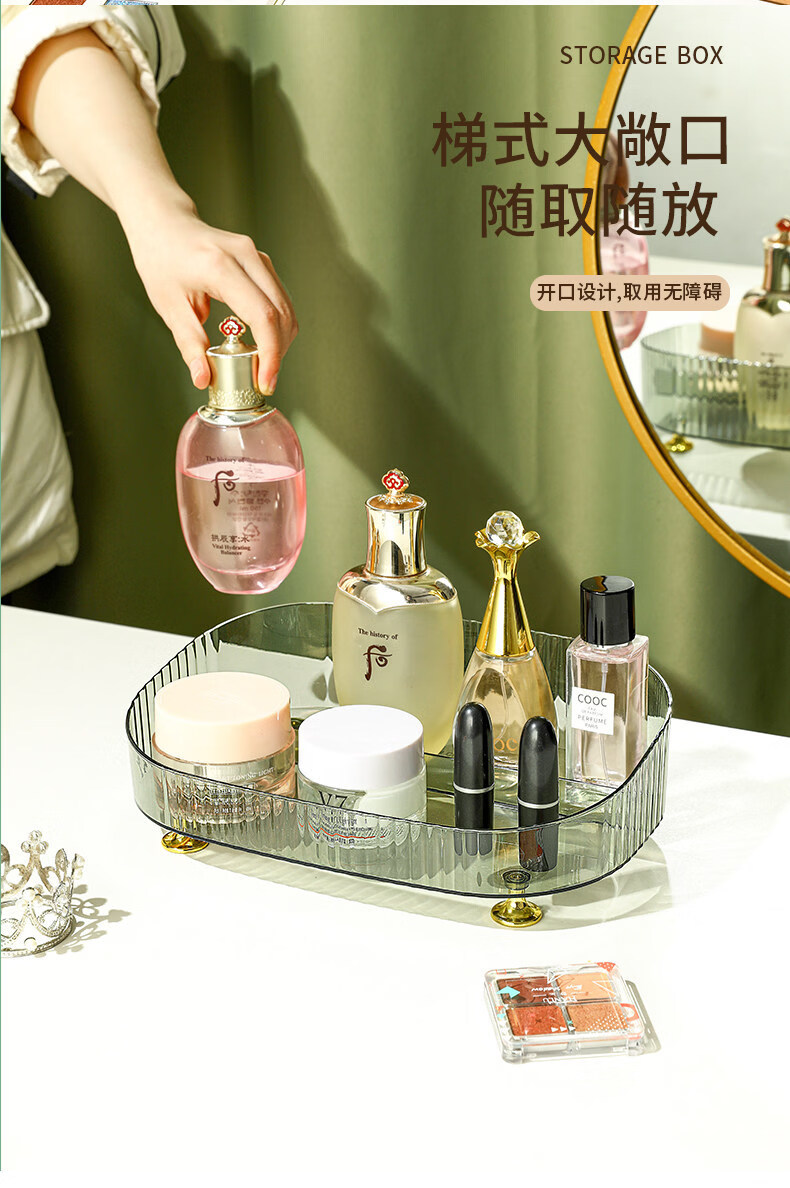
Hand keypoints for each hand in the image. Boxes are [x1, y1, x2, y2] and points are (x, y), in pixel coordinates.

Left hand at [122, 195, 297, 392]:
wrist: (164, 224)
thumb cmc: (161, 259)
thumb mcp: (169, 306)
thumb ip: (190, 344)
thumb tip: (203, 379)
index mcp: (220, 267)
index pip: (262, 315)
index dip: (270, 353)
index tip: (266, 381)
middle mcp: (246, 256)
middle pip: (281, 313)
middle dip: (278, 353)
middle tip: (263, 379)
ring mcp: (258, 256)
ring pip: (286, 307)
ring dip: (279, 340)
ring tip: (261, 363)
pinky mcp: (261, 261)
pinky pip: (280, 299)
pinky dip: (276, 325)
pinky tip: (261, 341)